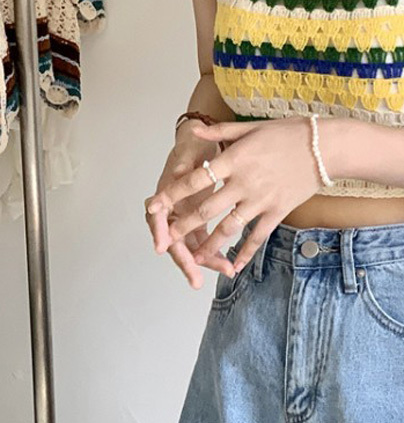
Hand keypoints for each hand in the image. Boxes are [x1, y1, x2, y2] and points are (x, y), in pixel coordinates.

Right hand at [145, 118, 229, 290]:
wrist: (205, 142)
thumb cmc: (194, 144)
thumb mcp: (190, 149)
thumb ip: (184, 163)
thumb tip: (177, 173)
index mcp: (165, 194)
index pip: (157, 218)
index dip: (160, 233)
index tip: (162, 246)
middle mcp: (171, 209)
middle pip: (173, 240)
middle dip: (185, 261)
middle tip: (195, 279)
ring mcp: (183, 217)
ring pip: (189, 246)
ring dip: (204, 261)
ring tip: (224, 271)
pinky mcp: (197, 221)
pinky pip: (202, 242)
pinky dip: (213, 253)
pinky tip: (228, 265)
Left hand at [156, 114, 316, 275]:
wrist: (324, 147)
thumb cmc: (287, 133)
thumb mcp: (250, 128)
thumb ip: (219, 133)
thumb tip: (193, 131)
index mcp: (234, 159)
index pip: (195, 179)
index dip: (172, 194)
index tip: (154, 206)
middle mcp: (244, 182)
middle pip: (207, 209)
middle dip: (184, 226)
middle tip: (166, 239)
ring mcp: (261, 199)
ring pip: (230, 227)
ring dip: (210, 245)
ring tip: (195, 257)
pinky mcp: (277, 211)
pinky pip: (258, 236)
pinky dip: (246, 252)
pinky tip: (235, 266)